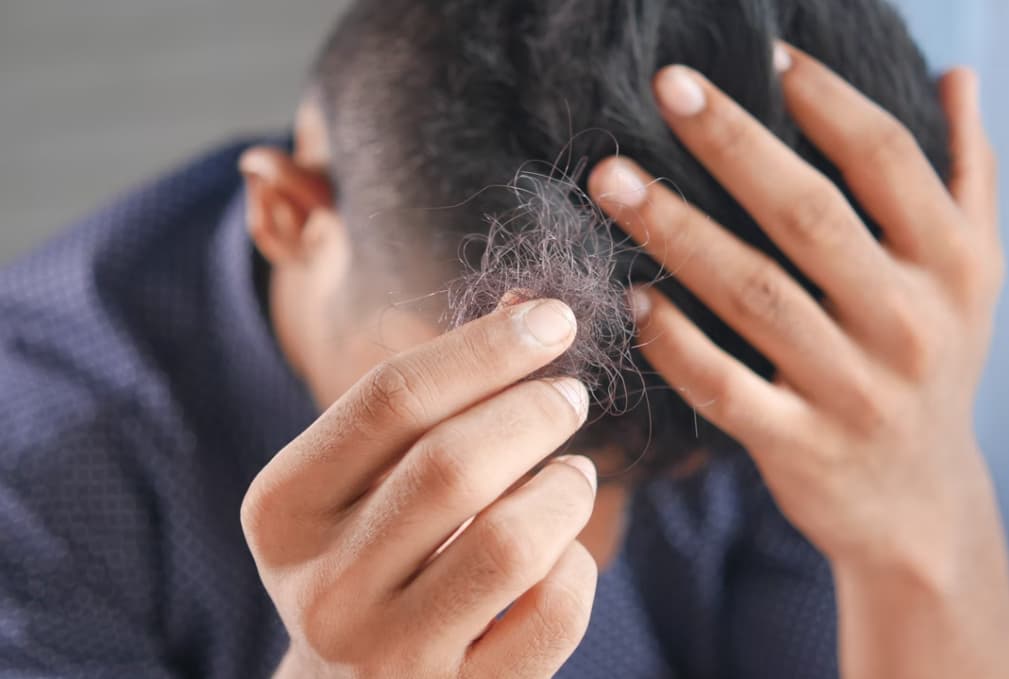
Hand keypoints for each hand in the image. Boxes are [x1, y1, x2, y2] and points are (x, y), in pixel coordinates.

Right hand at [241, 299, 598, 677]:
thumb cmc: (371, 553)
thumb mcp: (364, 479)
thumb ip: (431, 398)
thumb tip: (531, 310)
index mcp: (285, 509)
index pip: (390, 399)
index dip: (485, 348)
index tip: (554, 318)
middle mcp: (324, 586)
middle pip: (453, 465)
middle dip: (535, 411)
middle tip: (569, 395)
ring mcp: (388, 655)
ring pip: (512, 542)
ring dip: (565, 489)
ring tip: (573, 474)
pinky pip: (552, 615)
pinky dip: (577, 566)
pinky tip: (563, 553)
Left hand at [588, 45, 1007, 677]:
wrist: (920, 505)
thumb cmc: (931, 368)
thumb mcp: (970, 277)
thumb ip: (965, 177)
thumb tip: (955, 76)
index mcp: (950, 266)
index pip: (886, 161)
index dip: (826, 100)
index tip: (764, 53)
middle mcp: (908, 322)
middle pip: (808, 215)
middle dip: (731, 144)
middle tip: (665, 87)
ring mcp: (853, 390)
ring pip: (754, 294)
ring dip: (676, 231)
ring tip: (611, 180)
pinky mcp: (800, 447)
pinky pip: (726, 387)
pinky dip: (675, 342)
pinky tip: (634, 297)